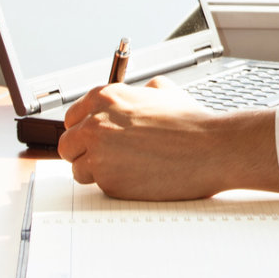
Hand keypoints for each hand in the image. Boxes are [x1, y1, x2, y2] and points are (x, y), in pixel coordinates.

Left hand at [57, 77, 278, 199]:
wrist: (211, 149)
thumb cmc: (192, 124)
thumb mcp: (165, 91)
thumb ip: (141, 91)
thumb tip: (142, 93)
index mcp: (105, 98)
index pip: (72, 117)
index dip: (85, 129)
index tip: (96, 137)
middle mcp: (95, 124)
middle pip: (67, 145)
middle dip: (84, 152)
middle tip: (106, 156)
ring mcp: (99, 154)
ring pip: (78, 169)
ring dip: (97, 171)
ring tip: (127, 167)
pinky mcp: (108, 181)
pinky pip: (99, 186)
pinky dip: (114, 184)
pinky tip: (137, 176)